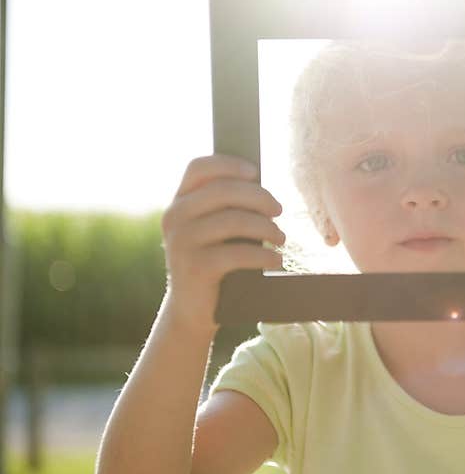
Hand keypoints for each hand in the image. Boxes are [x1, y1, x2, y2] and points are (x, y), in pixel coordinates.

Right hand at [160, 154, 285, 337]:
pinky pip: (239, 253)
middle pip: (224, 190)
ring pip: (235, 220)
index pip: (199, 167)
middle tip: (279, 211)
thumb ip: (225, 206)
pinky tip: (276, 260)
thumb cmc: (213, 261)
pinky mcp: (196, 268)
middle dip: (260, 197)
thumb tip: (259, 183)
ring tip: (281, 238)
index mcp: (179, 202)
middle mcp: (175, 217)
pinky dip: (265, 255)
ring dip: (267, 228)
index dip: (229, 164)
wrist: (193, 309)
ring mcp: (182, 243)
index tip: (256, 172)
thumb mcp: (213, 229)